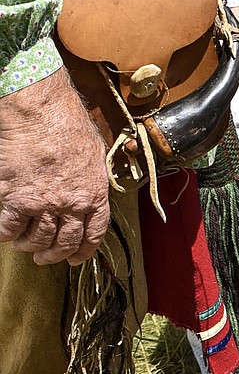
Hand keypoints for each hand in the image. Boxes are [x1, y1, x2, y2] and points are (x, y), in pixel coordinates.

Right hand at [0, 69, 109, 264]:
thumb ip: (91, 178)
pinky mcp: (17, 200)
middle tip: (44, 258)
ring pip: (37, 239)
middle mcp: (72, 204)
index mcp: (94, 193)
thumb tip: (89, 189)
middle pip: (64, 242)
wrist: (41, 114)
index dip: (84, 251)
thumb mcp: (94, 153)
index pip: (94, 234)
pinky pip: (10, 228)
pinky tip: (6, 230)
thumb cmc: (68, 125)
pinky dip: (7, 233)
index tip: (75, 259)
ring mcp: (44, 204)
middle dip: (54, 255)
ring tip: (24, 244)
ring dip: (29, 245)